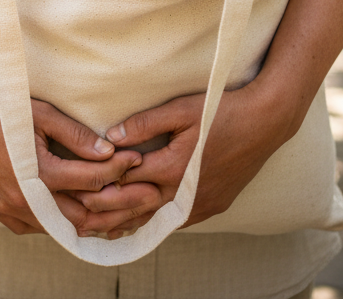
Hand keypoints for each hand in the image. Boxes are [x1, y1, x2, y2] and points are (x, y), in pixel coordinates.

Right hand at [0, 82, 144, 234]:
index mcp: (38, 174)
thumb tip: (108, 151)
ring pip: (58, 227)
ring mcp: (8, 209)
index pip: (91, 179)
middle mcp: (23, 199)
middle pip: (80, 216)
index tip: (135, 159)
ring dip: (84, 218)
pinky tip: (69, 210)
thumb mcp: (42, 116)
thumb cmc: (1, 110)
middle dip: (111, 205)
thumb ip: (76, 136)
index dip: (118, 169)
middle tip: (134, 195)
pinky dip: (55, 221)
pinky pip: (34, 226)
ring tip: (110, 206)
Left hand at [89, 81, 293, 233]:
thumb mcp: (181, 110)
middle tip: (78, 220)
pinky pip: (177, 221)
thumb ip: (145, 124)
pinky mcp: (212, 205)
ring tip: (101, 230)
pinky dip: (156, 222)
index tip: (76, 186)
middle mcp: (185, 192)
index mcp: (173, 168)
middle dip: (106, 214)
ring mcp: (200, 203)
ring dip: (129, 224)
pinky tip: (142, 224)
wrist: (266, 123)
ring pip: (156, 220)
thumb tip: (110, 137)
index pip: (126, 182)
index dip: (100, 183)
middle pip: (136, 209)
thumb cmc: (222, 111)